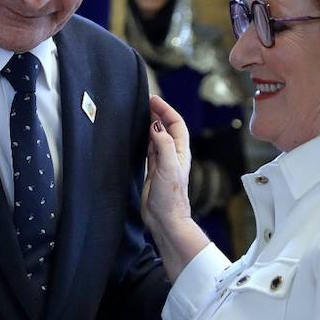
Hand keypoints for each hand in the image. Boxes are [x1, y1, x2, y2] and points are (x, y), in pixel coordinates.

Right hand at [144, 95, 209, 278]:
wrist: (165, 220)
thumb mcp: (168, 167)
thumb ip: (163, 145)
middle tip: (146, 101)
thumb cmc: (170, 197)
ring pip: (157, 137)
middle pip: (167, 127)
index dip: (166, 109)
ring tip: (141, 112)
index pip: (176, 123)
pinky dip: (144, 139)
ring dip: (151, 124)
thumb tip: (156, 125)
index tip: (153, 99)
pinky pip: (149, 149)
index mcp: (180, 152)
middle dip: (158, 113)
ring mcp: (162, 163)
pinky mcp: (152, 171)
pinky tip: (138, 135)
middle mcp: (173, 155)